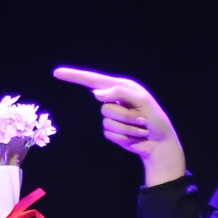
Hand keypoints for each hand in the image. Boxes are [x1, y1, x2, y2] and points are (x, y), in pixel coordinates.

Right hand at [52, 65, 187, 186]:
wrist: (160, 143)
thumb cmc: (155, 119)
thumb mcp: (142, 101)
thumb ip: (120, 93)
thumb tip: (95, 93)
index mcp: (122, 87)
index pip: (93, 80)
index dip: (75, 76)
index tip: (57, 73)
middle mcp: (115, 100)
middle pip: (104, 106)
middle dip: (124, 115)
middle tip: (142, 119)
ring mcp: (112, 116)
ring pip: (106, 121)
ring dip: (126, 127)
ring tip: (140, 128)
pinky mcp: (111, 131)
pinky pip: (109, 133)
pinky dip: (124, 136)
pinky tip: (135, 136)